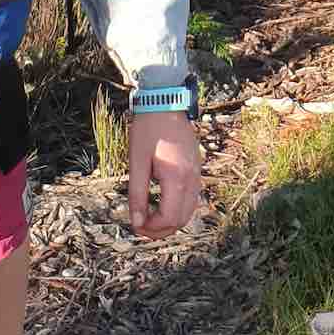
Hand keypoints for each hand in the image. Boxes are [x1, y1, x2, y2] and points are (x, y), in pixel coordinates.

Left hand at [128, 111, 201, 238]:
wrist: (165, 104)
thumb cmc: (148, 129)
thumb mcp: (136, 162)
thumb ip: (137, 195)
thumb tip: (136, 222)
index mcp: (176, 177)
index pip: (169, 218)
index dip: (152, 229)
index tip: (136, 227)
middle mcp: (192, 179)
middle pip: (181, 220)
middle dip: (161, 230)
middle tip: (140, 228)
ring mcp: (197, 174)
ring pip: (188, 212)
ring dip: (170, 222)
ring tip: (149, 220)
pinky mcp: (196, 170)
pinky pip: (191, 199)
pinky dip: (177, 210)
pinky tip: (161, 207)